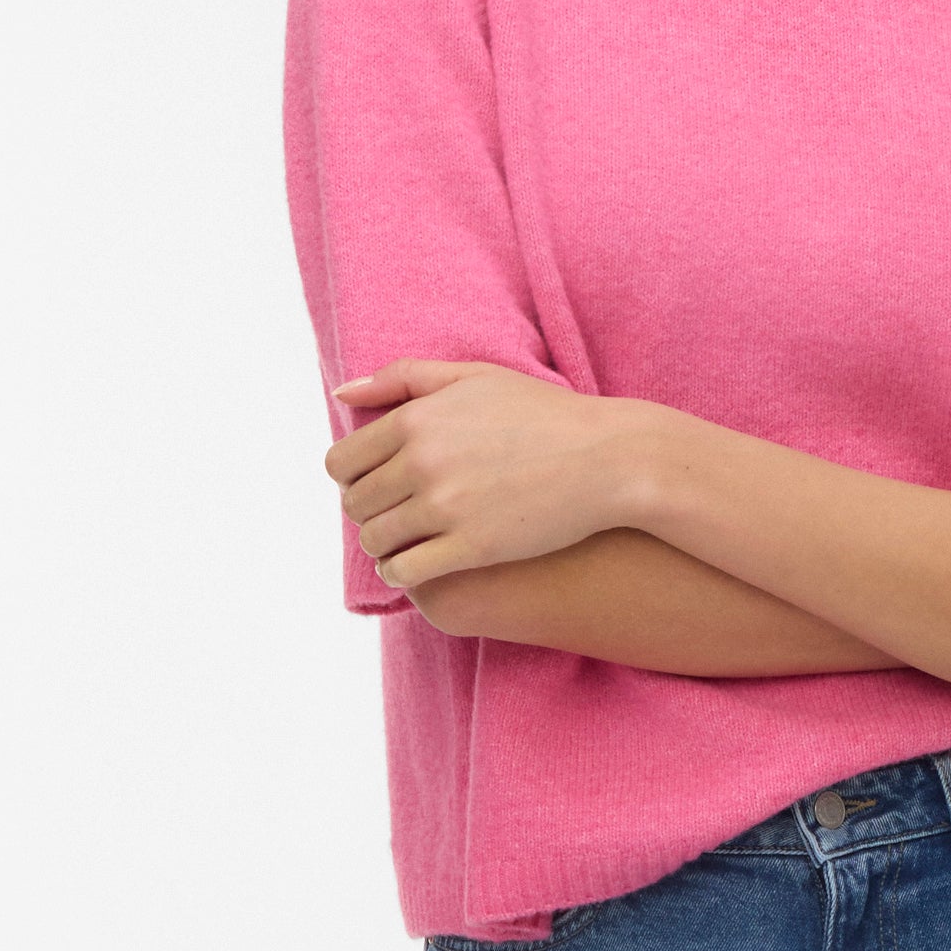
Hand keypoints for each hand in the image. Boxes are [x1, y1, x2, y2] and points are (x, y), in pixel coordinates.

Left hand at [327, 361, 641, 586]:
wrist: (608, 458)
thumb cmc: (542, 414)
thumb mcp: (473, 377)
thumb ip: (403, 378)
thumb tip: (341, 393)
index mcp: (415, 420)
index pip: (343, 463)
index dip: (353, 479)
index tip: (376, 485)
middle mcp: (422, 463)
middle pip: (357, 504)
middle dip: (369, 512)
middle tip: (394, 516)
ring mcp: (445, 509)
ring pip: (377, 541)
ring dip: (384, 546)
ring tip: (404, 543)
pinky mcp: (471, 549)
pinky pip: (407, 572)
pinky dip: (401, 573)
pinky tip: (415, 568)